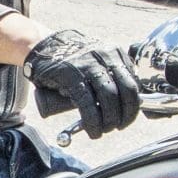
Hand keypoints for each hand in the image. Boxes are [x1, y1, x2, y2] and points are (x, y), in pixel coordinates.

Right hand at [24, 28, 140, 137]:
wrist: (44, 47)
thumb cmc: (73, 60)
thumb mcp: (98, 60)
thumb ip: (112, 74)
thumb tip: (125, 101)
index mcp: (114, 53)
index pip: (134, 83)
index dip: (134, 105)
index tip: (128, 117)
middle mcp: (105, 57)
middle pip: (126, 91)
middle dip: (126, 115)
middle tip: (118, 126)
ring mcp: (88, 66)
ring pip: (109, 98)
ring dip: (110, 120)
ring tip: (103, 130)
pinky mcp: (71, 76)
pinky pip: (88, 104)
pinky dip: (93, 122)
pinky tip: (93, 130)